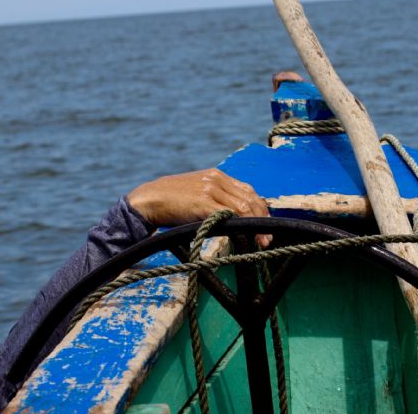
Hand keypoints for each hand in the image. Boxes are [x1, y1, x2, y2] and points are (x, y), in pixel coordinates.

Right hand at [127, 169, 271, 246]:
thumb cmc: (172, 201)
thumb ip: (215, 198)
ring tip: (261, 242)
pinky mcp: (202, 203)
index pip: (249, 191)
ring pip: (243, 207)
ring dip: (256, 226)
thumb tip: (234, 216)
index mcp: (217, 176)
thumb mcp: (197, 193)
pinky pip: (228, 214)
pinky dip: (240, 226)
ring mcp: (210, 190)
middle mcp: (217, 180)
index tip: (266, 225)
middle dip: (263, 219)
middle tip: (267, 238)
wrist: (149, 199)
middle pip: (250, 198)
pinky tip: (245, 236)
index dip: (261, 209)